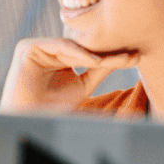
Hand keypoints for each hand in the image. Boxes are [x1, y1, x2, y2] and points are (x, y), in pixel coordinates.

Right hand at [0, 37, 139, 114]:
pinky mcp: (28, 47)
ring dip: (95, 52)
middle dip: (107, 51)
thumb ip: (99, 70)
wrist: (30, 119)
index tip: (134, 58)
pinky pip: (58, 45)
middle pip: (82, 47)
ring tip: (118, 58)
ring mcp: (37, 47)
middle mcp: (47, 50)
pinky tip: (95, 61)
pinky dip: (77, 52)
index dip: (111, 56)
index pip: (87, 53)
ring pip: (72, 45)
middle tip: (132, 54)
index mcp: (58, 58)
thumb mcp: (82, 86)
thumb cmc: (51, 108)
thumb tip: (124, 58)